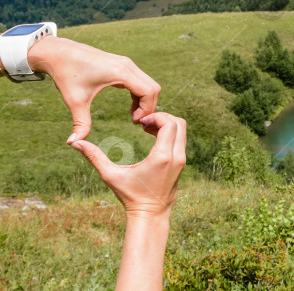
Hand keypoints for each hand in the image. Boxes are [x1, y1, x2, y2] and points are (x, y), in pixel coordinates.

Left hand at [26, 36, 160, 142]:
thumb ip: (80, 123)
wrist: (58, 53)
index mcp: (120, 72)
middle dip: (149, 107)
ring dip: (146, 101)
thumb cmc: (66, 74)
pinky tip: (130, 107)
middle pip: (153, 88)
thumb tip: (74, 143)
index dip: (147, 109)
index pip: (149, 92)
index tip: (134, 122)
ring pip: (149, 84)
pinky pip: (141, 80)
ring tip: (133, 116)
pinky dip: (140, 94)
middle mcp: (127, 65)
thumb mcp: (74, 100)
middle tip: (136, 122)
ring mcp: (126, 63)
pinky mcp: (123, 64)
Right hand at [69, 113, 185, 217]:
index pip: (169, 124)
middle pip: (179, 123)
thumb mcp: (110, 176)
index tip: (140, 122)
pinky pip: (180, 140)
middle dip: (163, 117)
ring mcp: (181, 160)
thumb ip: (94, 157)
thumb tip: (74, 143)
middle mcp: (176, 156)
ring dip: (167, 124)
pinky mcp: (181, 163)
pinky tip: (153, 136)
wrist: (150, 214)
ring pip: (182, 130)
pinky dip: (170, 133)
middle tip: (144, 122)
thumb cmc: (129, 196)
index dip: (156, 116)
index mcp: (162, 157)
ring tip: (147, 128)